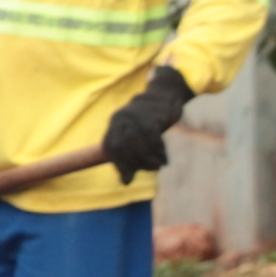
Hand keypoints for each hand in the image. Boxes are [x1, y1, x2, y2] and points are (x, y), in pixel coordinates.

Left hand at [100, 65, 191, 179]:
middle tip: (147, 170)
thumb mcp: (136, 134)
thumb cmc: (151, 119)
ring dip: (147, 160)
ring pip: (137, 145)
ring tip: (157, 166)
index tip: (127, 178)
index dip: (118, 165)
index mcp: (115, 123)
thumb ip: (129, 155)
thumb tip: (125, 182)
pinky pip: (152, 139)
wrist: (165, 94)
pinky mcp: (152, 116)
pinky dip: (158, 152)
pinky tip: (164, 158)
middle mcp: (122, 118)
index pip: (109, 147)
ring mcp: (136, 115)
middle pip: (121, 147)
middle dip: (133, 164)